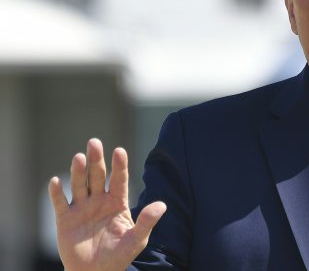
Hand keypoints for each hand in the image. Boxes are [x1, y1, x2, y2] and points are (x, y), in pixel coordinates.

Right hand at [48, 138, 166, 270]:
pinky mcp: (65, 220)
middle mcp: (99, 200)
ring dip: (78, 171)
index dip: (119, 165)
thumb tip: (162, 205)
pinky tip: (56, 181)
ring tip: (79, 157)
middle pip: (97, 176)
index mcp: (117, 202)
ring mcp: (82, 208)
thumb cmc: (119, 256)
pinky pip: (60, 203)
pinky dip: (56, 193)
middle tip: (94, 142)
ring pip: (79, 185)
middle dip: (96, 160)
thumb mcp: (136, 239)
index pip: (119, 179)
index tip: (119, 151)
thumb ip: (147, 221)